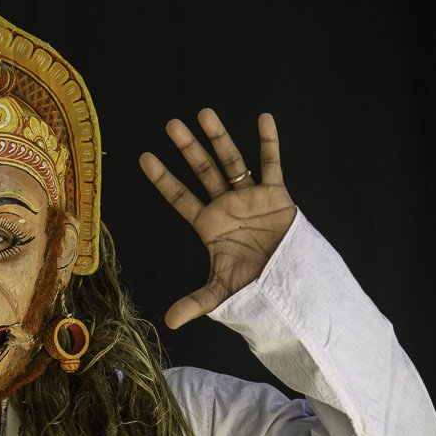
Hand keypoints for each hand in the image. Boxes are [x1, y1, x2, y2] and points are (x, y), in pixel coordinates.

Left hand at [140, 108, 296, 328]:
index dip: (162, 179)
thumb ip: (196, 302)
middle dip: (187, 149)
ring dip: (219, 137)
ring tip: (204, 112)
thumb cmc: (254, 285)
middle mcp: (226, 205)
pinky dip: (268, 142)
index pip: (179, 197)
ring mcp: (250, 197)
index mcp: (208, 224)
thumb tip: (168, 322)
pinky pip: (271, 164)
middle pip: (202, 171)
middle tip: (170, 124)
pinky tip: (263, 117)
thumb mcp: (222, 292)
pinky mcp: (276, 194)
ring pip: (231, 161)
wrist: (290, 284)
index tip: (144, 158)